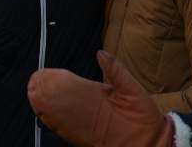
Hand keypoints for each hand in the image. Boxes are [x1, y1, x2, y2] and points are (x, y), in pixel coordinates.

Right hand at [27, 51, 173, 146]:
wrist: (155, 140)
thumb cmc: (145, 115)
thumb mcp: (131, 88)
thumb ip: (116, 71)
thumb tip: (100, 53)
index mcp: (97, 98)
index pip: (73, 89)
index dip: (59, 83)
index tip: (46, 75)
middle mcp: (89, 113)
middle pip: (63, 103)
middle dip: (49, 95)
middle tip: (35, 86)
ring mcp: (88, 128)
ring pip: (63, 118)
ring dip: (48, 110)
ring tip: (36, 99)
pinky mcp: (90, 141)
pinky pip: (70, 134)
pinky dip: (57, 126)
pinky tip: (46, 118)